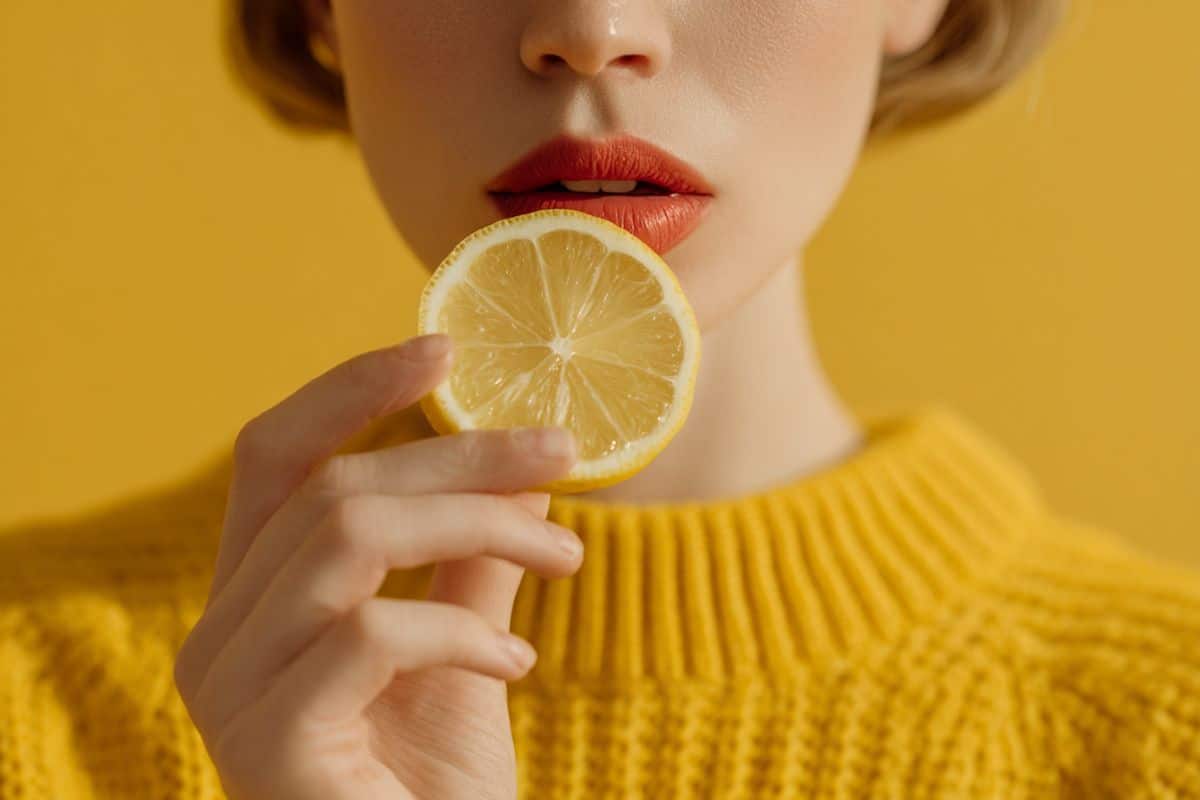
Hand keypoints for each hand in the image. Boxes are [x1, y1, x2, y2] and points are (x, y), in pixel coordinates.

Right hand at [174, 334, 580, 799]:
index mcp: (256, 601)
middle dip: (462, 454)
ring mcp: (233, 691)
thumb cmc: (434, 789)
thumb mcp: (462, 650)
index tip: (446, 345)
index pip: (277, 458)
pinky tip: (517, 665)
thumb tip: (522, 465)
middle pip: (334, 487)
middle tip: (566, 451)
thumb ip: (473, 561)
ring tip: (567, 553)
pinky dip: (462, 633)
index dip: (352, 390)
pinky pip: (370, 633)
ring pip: (349, 537)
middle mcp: (221, 636)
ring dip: (478, 525)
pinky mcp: (268, 744)